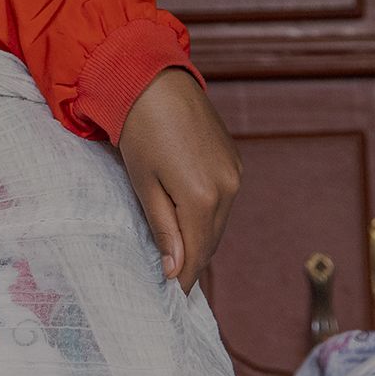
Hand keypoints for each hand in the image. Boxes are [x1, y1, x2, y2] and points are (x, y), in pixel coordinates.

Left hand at [118, 68, 241, 289]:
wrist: (154, 81)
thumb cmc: (139, 131)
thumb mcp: (144, 184)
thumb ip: (163, 228)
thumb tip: (175, 269)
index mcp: (203, 198)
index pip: (197, 254)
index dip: (185, 277)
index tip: (174, 294)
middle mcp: (228, 188)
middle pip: (211, 241)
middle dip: (193, 260)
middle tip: (174, 277)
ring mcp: (235, 172)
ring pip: (219, 221)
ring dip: (201, 237)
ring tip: (180, 250)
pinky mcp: (235, 160)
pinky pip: (224, 199)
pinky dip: (208, 213)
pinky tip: (190, 216)